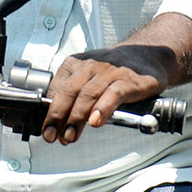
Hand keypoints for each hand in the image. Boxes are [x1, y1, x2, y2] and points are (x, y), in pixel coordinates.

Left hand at [41, 45, 173, 144]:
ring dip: (77, 117)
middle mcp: (90, 66)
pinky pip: (113, 94)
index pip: (57, 88)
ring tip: (70, 135)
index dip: (50, 111)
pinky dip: (103, 108)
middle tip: (52, 135)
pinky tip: (96, 122)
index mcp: (75, 64)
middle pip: (69, 91)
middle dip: (58, 116)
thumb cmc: (111, 71)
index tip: (47, 130)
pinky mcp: (128, 80)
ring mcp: (109, 72)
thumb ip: (72, 95)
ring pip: (88, 94)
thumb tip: (55, 123)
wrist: (145, 55)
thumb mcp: (87, 76)